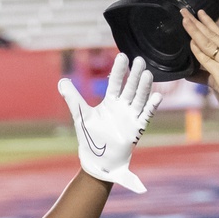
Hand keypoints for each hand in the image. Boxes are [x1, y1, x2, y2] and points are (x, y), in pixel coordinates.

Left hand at [60, 54, 161, 193]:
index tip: (122, 56)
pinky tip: (157, 96)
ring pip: (139, 98)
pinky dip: (151, 107)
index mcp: (110, 102)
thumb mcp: (81, 116)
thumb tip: (61, 80)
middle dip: (135, 75)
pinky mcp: (137, 128)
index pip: (115, 82)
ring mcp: (131, 116)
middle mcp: (122, 107)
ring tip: (147, 74)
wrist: (98, 161)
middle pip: (130, 87)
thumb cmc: (90, 138)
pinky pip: (146, 116)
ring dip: (144, 87)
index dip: (118, 70)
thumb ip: (73, 98)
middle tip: (139, 60)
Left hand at [181, 10, 218, 115]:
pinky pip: (207, 58)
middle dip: (196, 21)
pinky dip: (197, 50)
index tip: (198, 12)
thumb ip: (207, 74)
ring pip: (208, 42)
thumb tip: (190, 74)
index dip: (208, 22)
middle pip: (211, 33)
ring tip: (184, 20)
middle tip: (184, 10)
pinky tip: (190, 42)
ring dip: (194, 30)